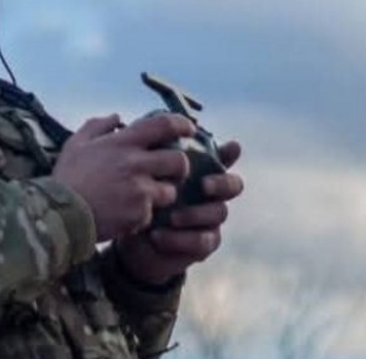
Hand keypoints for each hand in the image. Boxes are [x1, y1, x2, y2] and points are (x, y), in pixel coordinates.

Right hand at [51, 113, 195, 241]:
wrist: (59, 215)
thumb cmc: (67, 177)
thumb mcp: (76, 143)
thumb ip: (97, 126)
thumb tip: (116, 117)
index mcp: (122, 143)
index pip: (163, 125)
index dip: (181, 124)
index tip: (189, 129)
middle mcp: (135, 164)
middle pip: (178, 162)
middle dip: (180, 168)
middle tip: (171, 172)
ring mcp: (139, 190)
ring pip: (170, 191)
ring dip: (161, 195)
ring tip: (143, 198)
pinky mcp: (139, 214)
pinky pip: (151, 214)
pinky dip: (143, 216)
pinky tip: (125, 214)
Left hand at [113, 140, 243, 286]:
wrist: (132, 241)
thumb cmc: (140, 199)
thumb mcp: (143, 175)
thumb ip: (152, 152)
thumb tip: (150, 120)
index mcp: (199, 172)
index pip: (223, 158)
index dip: (230, 152)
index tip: (231, 146)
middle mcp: (211, 195)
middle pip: (233, 185)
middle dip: (222, 183)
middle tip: (204, 185)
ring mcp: (210, 220)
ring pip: (219, 213)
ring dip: (195, 213)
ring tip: (171, 217)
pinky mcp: (203, 245)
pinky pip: (202, 241)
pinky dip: (180, 238)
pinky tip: (159, 236)